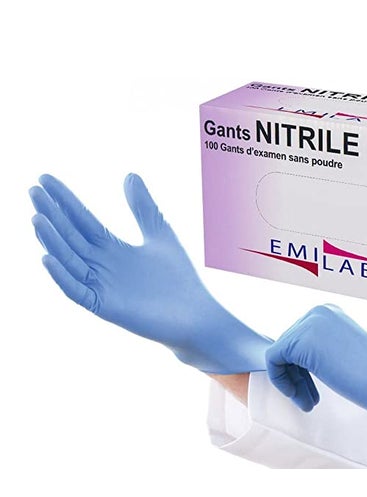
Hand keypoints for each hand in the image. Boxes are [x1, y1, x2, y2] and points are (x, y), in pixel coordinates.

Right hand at [30, 173, 269, 373]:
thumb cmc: (179, 278)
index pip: (82, 220)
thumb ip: (142, 207)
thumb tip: (130, 174)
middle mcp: (102, 267)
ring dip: (52, 241)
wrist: (196, 314)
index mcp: (112, 250)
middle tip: (33, 190)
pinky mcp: (106, 307)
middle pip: (71, 237)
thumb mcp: (159, 233)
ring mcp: (102, 287)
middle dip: (52, 215)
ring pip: (69, 261)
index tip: (45, 179)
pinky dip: (62, 277)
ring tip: (37, 217)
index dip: (65, 201)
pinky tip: (48, 258)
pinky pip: (77, 292)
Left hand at [265, 304, 366, 441]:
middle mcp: (317, 311)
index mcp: (328, 312)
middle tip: (307, 398)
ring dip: (290, 380)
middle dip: (294, 374)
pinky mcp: (301, 341)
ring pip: (279, 353)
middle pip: (288, 344)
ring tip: (306, 401)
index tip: (309, 387)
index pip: (298, 338)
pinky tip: (300, 396)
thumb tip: (294, 357)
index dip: (299, 366)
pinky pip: (273, 359)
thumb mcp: (340, 350)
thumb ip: (320, 346)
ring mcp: (309, 323)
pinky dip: (281, 380)